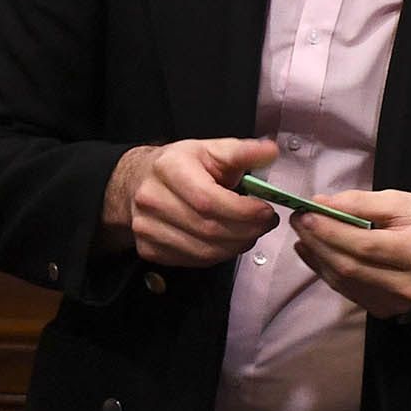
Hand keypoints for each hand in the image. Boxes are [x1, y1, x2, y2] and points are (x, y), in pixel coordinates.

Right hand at [103, 138, 278, 266]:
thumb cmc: (181, 165)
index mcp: (169, 168)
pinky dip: (219, 255)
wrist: (139, 181)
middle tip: (266, 223)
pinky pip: (193, 261)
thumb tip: (271, 152)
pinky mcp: (149, 250)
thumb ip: (243, 152)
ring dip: (237, 245)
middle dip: (247, 230)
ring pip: (203, 251)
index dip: (243, 211)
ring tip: (251, 231)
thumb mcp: (211, 149)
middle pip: (208, 229)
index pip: (208, 200)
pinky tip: (229, 241)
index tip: (266, 210)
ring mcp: (146, 228)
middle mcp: (152, 199)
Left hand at [289, 190, 410, 318]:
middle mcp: (410, 284)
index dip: (330, 231)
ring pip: (343, 281)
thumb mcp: (403, 200)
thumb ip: (362, 202)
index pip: (365, 245)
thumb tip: (321, 203)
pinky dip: (325, 270)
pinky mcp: (386, 310)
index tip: (307, 213)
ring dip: (317, 256)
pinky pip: (347, 290)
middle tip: (299, 220)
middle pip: (349, 266)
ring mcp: (398, 303)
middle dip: (318, 242)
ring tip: (304, 233)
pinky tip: (315, 251)